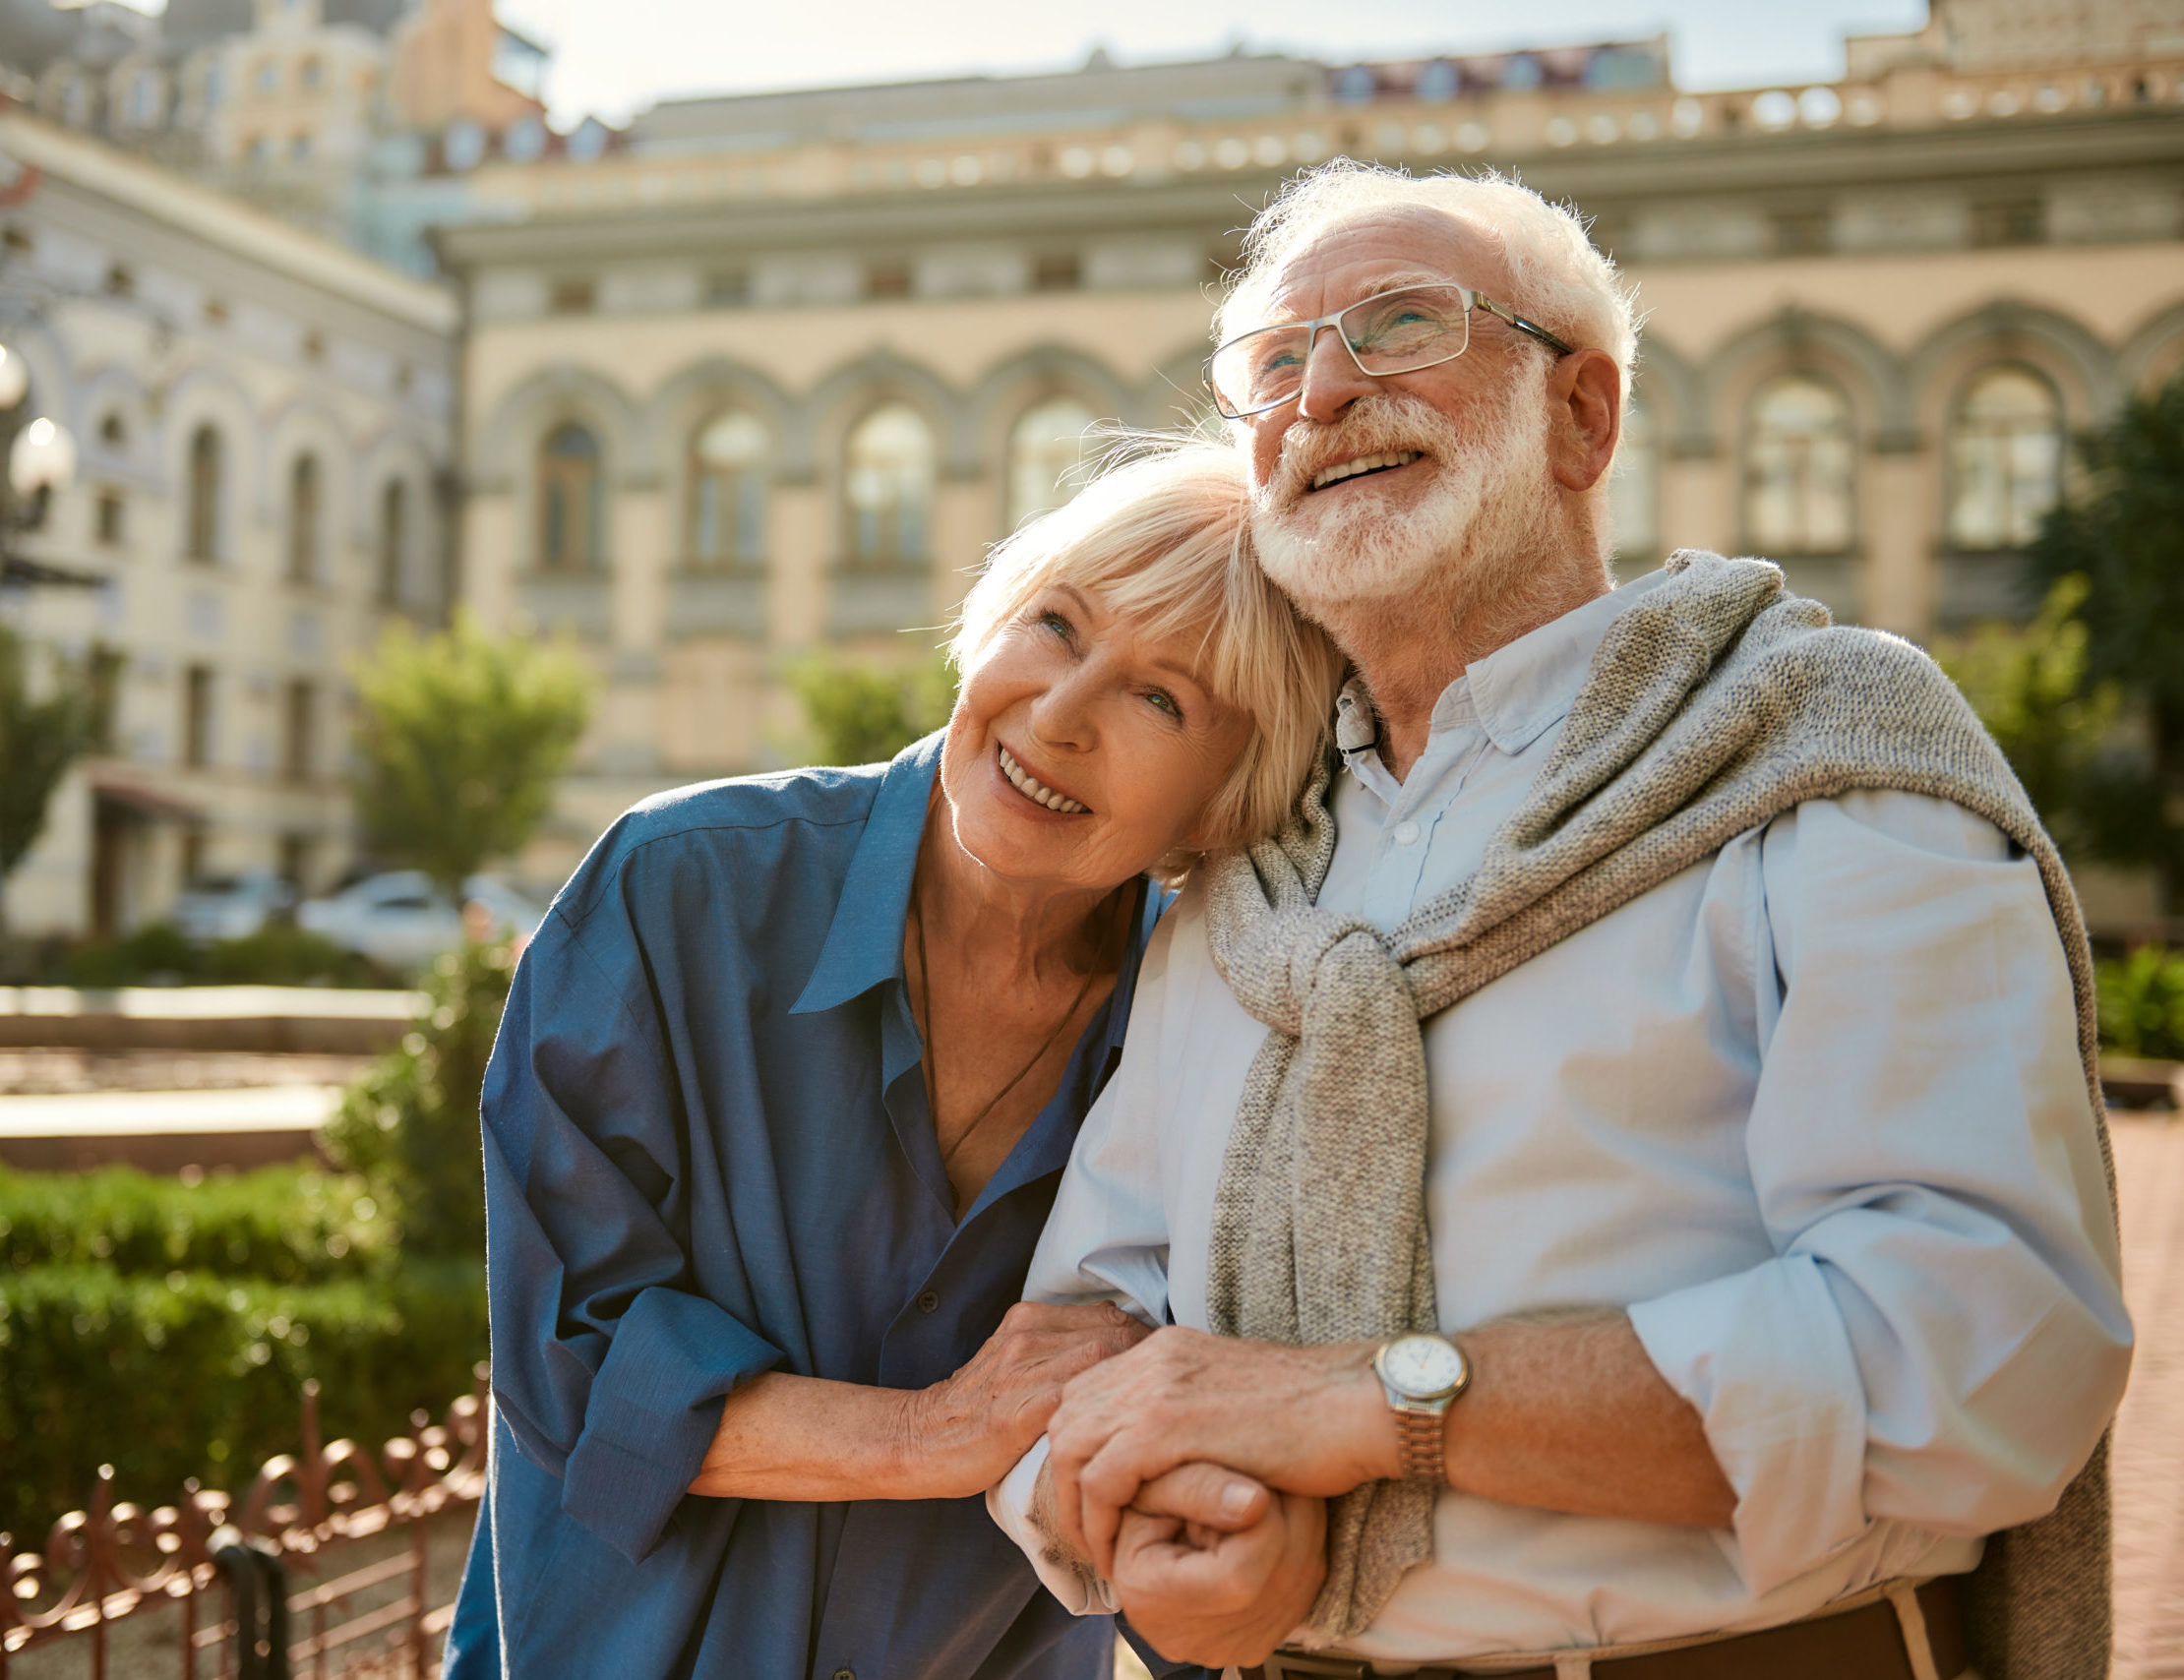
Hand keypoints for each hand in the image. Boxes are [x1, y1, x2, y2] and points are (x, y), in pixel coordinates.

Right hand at [901, 1301, 1149, 1497]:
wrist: (922, 1438)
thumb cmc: (979, 1409)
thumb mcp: (1016, 1360)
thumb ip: (1061, 1347)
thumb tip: (1123, 1353)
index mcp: (1028, 1317)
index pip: (1111, 1315)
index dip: (1145, 1341)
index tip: (1162, 1369)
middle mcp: (1026, 1334)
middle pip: (1116, 1332)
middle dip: (1150, 1362)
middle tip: (1168, 1393)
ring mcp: (1021, 1370)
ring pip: (1103, 1359)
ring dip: (1136, 1385)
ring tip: (1154, 1412)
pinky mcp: (1018, 1411)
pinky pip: (1078, 1400)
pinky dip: (1107, 1410)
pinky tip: (1123, 1431)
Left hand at [1047, 1326, 1393, 1572]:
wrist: (1357, 1404)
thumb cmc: (1313, 1413)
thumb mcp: (1232, 1399)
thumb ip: (1192, 1411)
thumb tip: (1170, 1451)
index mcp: (1165, 1348)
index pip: (1086, 1394)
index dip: (1080, 1451)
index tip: (1096, 1502)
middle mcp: (1151, 1358)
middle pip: (1067, 1417)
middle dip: (1065, 1481)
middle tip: (1089, 1533)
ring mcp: (1155, 1387)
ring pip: (1071, 1449)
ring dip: (1075, 1507)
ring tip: (1099, 1550)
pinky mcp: (1166, 1425)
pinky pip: (1101, 1479)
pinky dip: (1098, 1520)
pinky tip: (1117, 1551)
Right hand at [1112, 1465, 1326, 1666]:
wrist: (1151, 1545)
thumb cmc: (1145, 1508)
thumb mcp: (1153, 1484)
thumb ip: (1199, 1486)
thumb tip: (1258, 1501)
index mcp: (1154, 1602)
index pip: (1240, 1574)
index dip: (1259, 1518)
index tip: (1249, 1483)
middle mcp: (1197, 1641)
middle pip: (1281, 1574)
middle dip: (1285, 1513)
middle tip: (1260, 1480)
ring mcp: (1234, 1648)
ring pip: (1305, 1577)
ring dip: (1301, 1522)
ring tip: (1265, 1495)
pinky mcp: (1262, 1640)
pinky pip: (1309, 1585)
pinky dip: (1303, 1544)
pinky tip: (1274, 1521)